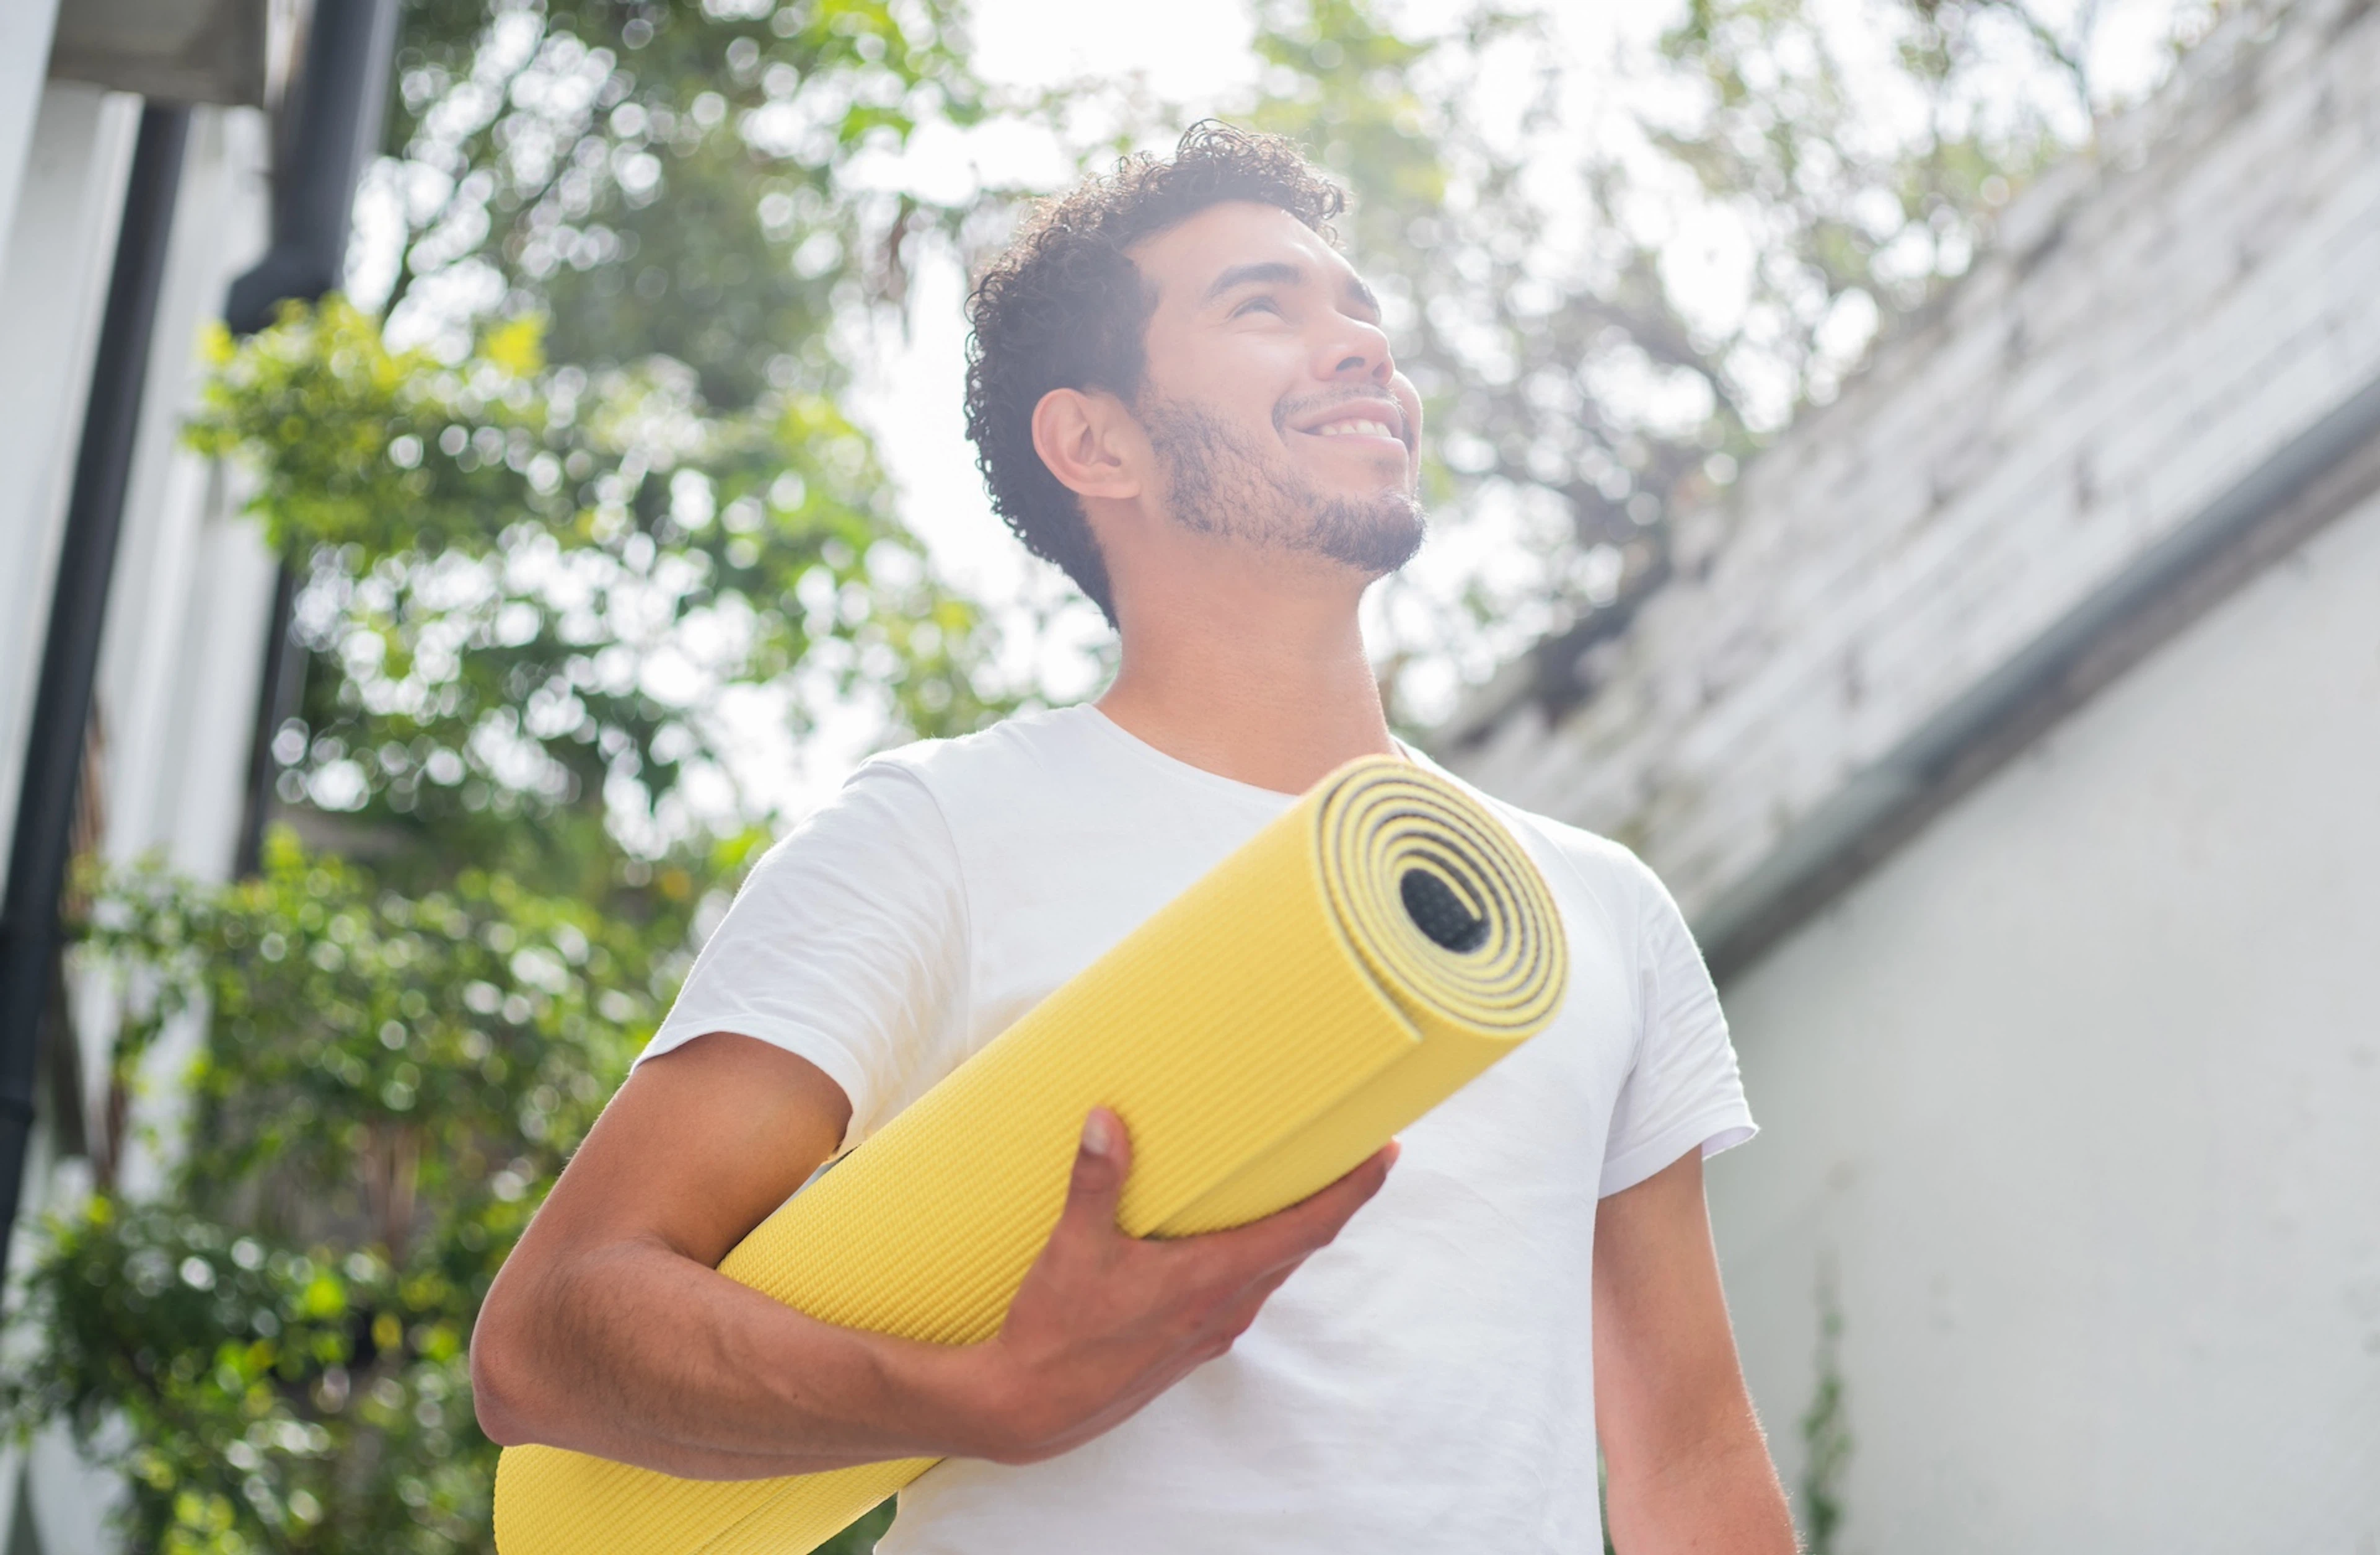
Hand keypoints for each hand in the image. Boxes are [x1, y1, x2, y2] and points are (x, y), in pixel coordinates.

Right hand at [953, 1108, 1396, 1464]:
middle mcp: (1225, 1310)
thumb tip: (1105, 1121)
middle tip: (1347, 1153)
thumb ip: (1096, 1181)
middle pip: (1298, 1246)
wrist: (1027, 1412)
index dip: (1353, 1190)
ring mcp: (1210, 1333)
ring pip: (1269, 1271)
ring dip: (1288, 1231)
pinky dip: (1252, 1258)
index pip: (1309, 1229)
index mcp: (1212, 1280)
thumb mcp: (1073, 1248)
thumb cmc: (1054, 1335)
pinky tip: (1225, 1241)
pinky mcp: (1188, 1346)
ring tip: (1292, 1186)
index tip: (1386, 1154)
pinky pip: (1240, 1293)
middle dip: (1329, 1200)